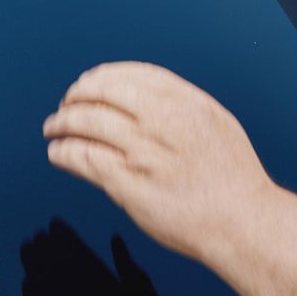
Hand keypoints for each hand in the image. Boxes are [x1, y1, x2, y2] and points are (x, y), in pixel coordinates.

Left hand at [44, 62, 271, 263]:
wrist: (242, 221)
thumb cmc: (234, 177)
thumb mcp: (217, 123)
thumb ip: (183, 105)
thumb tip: (147, 96)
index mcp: (186, 101)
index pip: (131, 74)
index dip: (102, 76)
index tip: (89, 83)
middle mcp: (163, 121)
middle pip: (103, 93)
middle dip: (77, 96)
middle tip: (67, 104)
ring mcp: (144, 152)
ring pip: (86, 123)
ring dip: (62, 123)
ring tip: (54, 128)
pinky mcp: (128, 185)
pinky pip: (84, 159)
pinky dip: (64, 152)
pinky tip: (58, 153)